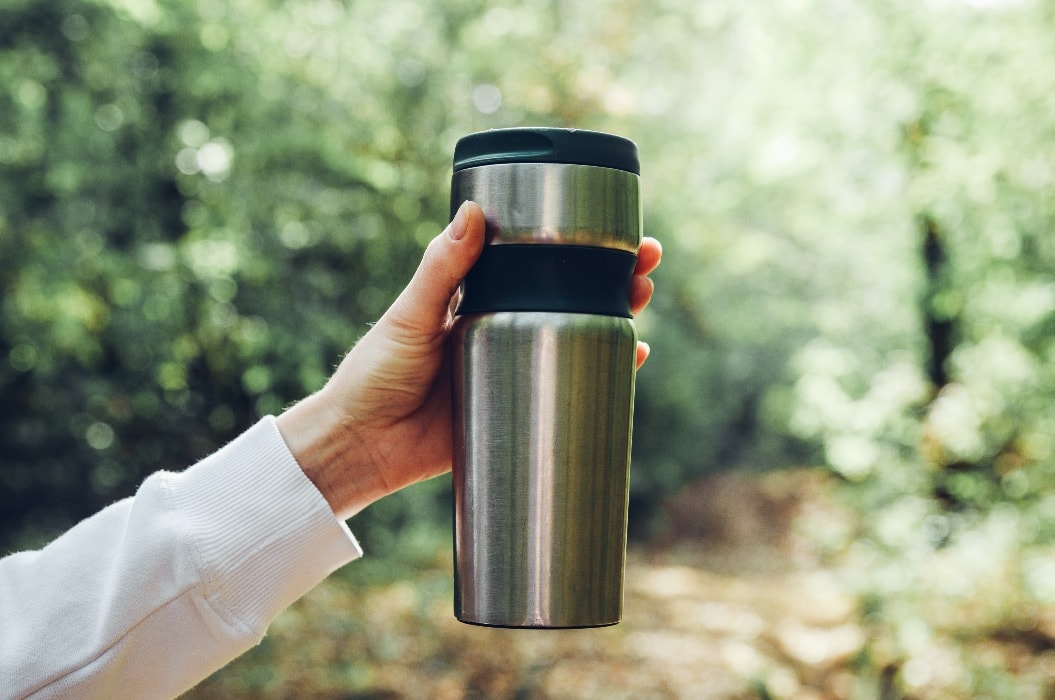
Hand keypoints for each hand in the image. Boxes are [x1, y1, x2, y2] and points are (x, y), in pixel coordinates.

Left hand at [277, 201, 661, 518]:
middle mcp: (499, 329)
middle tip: (645, 261)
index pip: (533, 263)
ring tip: (643, 298)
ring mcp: (511, 369)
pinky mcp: (516, 409)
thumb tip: (473, 211)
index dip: (571, 244)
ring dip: (615, 316)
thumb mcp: (410, 317)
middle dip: (610, 277)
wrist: (362, 446)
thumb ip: (441, 271)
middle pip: (567, 297)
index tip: (607, 225)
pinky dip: (603, 373)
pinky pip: (568, 389)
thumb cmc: (373, 374)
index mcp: (474, 300)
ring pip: (575, 337)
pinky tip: (633, 358)